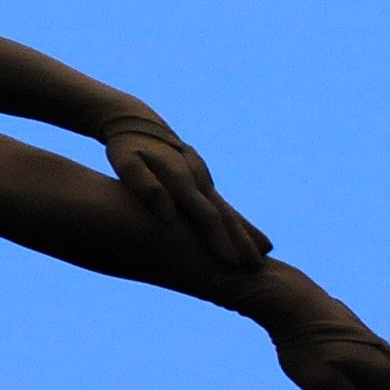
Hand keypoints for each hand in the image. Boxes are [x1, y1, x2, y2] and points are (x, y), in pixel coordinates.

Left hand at [98, 116, 272, 276]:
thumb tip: (167, 216)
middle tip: (258, 268)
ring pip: (228, 209)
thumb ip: (145, 187)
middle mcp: (199, 178)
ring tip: (264, 254)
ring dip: (245, 232)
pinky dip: (236, 221)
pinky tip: (247, 233)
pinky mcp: (200, 180)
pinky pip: (222, 204)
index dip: (219, 241)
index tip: (231, 264)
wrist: (136, 120)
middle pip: (225, 215)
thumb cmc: (126, 146)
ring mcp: (202, 178)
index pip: (206, 216)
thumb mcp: (126, 163)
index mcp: (182, 179)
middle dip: (242, 242)